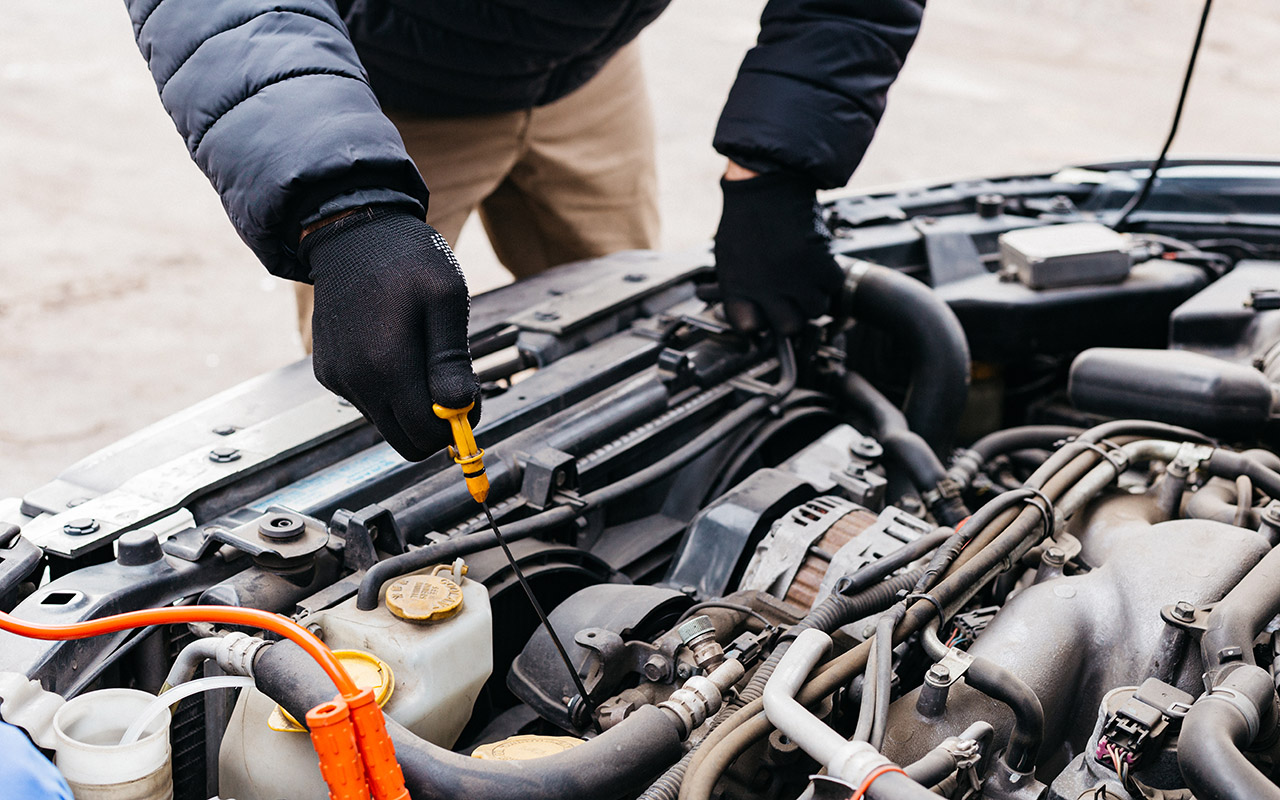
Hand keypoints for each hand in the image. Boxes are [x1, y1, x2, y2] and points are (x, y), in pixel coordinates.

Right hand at [300, 207, 478, 459]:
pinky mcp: (329, 373)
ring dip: (411, 405)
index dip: (456, 426)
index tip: (469, 395)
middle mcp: (356, 381)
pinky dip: (388, 390)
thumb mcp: (445, 298)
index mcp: (387, 366)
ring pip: (388, 424)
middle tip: (452, 382)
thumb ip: (452, 360)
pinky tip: (394, 348)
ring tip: (421, 353)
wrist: (350, 233)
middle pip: (406, 441)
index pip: (426, 435)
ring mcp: (339, 379)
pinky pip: (368, 403)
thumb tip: (460, 409)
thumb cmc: (406, 260)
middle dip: (435, 423)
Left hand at [713, 168, 842, 334]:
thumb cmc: (745, 217)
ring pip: (816, 309)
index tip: (761, 315)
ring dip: (814, 298)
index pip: (748, 327)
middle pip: (789, 327)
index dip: (757, 322)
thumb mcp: (729, 257)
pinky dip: (829, 277)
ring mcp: (795, 278)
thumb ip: (739, 285)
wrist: (766, 184)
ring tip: (807, 282)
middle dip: (793, 316)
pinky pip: (833, 285)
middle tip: (792, 302)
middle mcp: (767, 289)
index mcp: (738, 287)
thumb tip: (753, 307)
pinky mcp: (819, 263)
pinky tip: (818, 265)